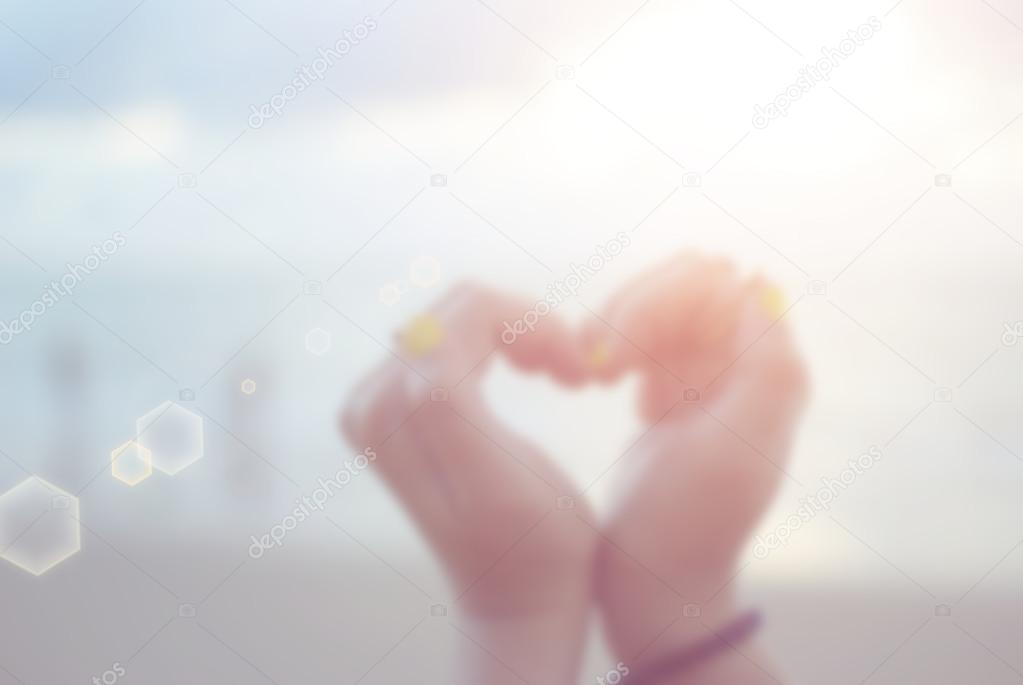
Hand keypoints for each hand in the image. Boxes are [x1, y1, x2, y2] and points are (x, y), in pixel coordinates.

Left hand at [341, 284, 596, 684]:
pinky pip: (453, 334)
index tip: (579, 372)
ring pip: (461, 314)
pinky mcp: (394, 402)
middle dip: (529, 326)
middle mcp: (370, 401)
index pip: (466, 311)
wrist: (517, 597)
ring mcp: (377, 400)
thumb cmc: (536, 549)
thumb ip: (446, 403)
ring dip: (520, 334)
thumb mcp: (499, 481)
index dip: (535, 324)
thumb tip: (418, 331)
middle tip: (573, 373)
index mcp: (394, 414)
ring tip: (559, 375)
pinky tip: (531, 373)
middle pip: (460, 307)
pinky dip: (502, 343)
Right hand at [585, 255, 807, 680]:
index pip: (716, 284)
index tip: (618, 354)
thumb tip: (756, 286)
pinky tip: (598, 384)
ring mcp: (704, 376)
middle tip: (593, 360)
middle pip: (682, 285)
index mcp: (769, 371)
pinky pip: (641, 335)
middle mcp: (742, 365)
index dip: (659, 302)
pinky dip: (612, 346)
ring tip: (589, 371)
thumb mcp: (734, 449)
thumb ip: (766, 367)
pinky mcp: (670, 392)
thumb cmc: (689, 522)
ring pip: (656, 303)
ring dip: (615, 326)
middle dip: (631, 310)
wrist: (654, 580)